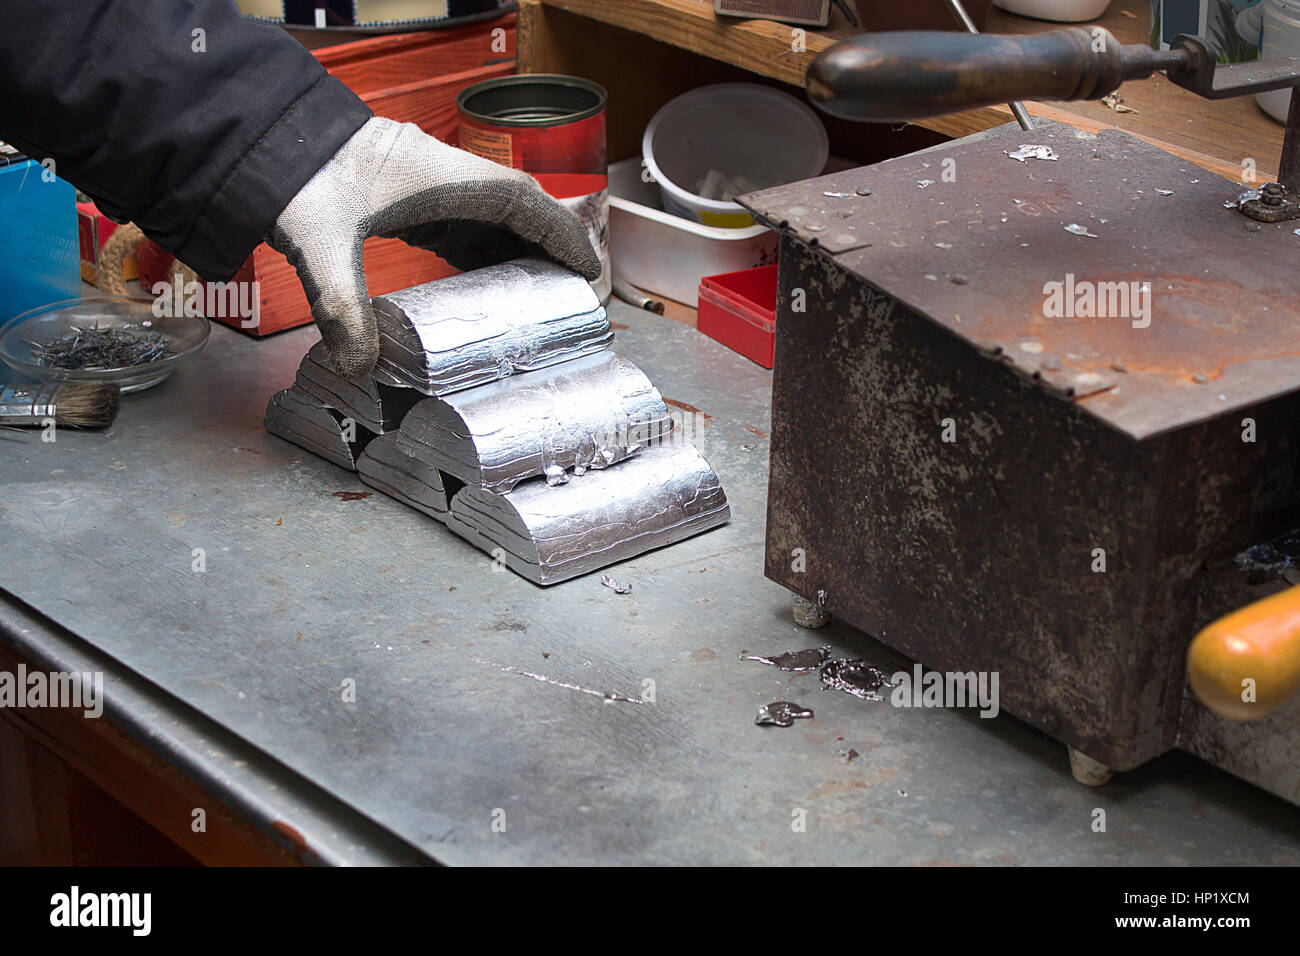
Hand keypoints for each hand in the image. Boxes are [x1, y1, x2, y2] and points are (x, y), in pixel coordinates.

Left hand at [268, 117, 600, 377]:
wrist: (258, 136)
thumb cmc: (297, 176)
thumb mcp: (319, 246)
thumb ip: (341, 308)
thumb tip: (357, 367)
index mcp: (439, 176)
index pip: (521, 200)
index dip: (560, 233)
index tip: (587, 266)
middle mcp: (441, 174)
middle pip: (515, 208)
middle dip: (547, 247)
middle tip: (571, 290)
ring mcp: (424, 182)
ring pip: (488, 215)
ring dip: (514, 251)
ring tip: (537, 296)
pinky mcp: (405, 195)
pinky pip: (458, 223)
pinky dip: (479, 252)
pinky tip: (482, 283)